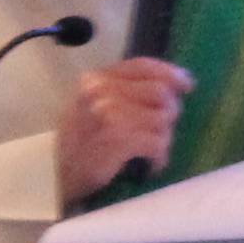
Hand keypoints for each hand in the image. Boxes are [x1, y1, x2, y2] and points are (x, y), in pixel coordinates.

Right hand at [55, 59, 190, 205]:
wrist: (57, 177)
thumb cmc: (80, 144)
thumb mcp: (93, 105)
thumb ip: (124, 90)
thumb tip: (171, 85)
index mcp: (96, 78)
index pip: (143, 66)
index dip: (170, 74)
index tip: (186, 85)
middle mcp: (101, 90)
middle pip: (160, 92)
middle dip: (168, 113)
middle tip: (159, 132)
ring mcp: (108, 112)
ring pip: (163, 119)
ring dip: (163, 138)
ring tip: (150, 151)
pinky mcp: (118, 138)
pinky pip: (158, 143)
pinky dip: (159, 157)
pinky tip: (150, 165)